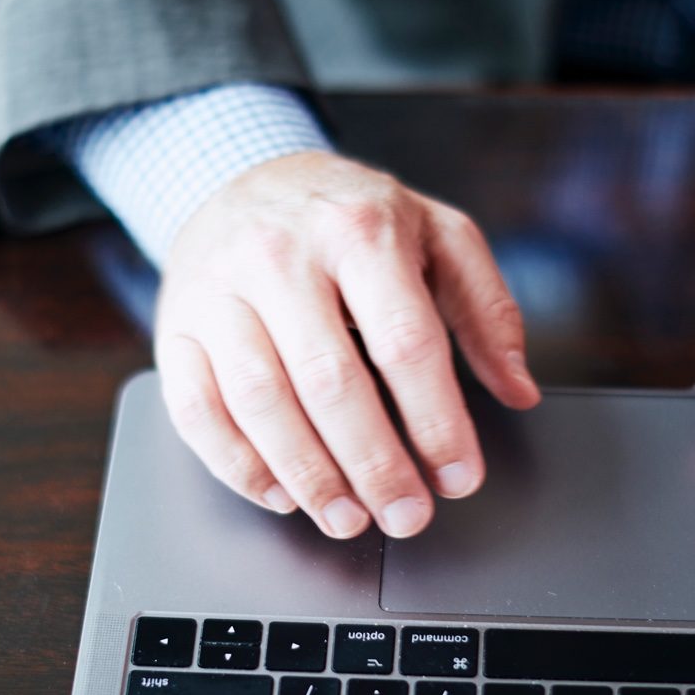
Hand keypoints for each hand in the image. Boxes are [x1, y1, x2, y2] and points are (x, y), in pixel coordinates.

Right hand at [155, 151, 540, 538]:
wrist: (248, 176)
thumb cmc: (353, 217)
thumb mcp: (438, 236)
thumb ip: (486, 310)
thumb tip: (518, 388)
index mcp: (360, 230)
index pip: (404, 341)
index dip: (436, 420)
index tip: (459, 475)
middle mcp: (281, 256)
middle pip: (329, 381)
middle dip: (374, 464)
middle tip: (406, 516)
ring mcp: (218, 291)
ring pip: (258, 400)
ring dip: (307, 475)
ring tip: (348, 518)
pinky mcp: (176, 325)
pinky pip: (196, 408)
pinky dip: (237, 464)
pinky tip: (280, 493)